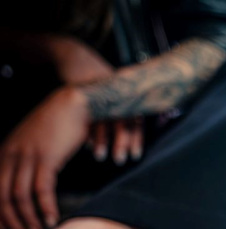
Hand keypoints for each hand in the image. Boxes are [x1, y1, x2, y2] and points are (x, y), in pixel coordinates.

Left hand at [0, 87, 89, 228]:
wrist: (74, 104)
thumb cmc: (58, 124)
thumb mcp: (35, 142)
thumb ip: (27, 160)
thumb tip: (28, 182)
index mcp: (6, 151)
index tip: (6, 228)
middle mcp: (12, 154)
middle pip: (2, 195)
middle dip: (10, 220)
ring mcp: (28, 155)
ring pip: (19, 195)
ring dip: (28, 217)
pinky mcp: (47, 158)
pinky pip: (42, 189)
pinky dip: (45, 207)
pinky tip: (52, 218)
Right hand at [48, 36, 144, 164]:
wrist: (76, 59)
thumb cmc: (97, 87)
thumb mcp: (113, 99)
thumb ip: (120, 118)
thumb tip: (129, 143)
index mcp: (127, 96)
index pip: (136, 120)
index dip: (136, 139)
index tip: (135, 156)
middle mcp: (116, 94)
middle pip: (122, 120)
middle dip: (122, 142)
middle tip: (120, 160)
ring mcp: (99, 92)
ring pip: (104, 120)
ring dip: (103, 140)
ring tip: (100, 157)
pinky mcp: (82, 91)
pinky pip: (86, 114)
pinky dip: (87, 131)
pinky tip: (87, 145)